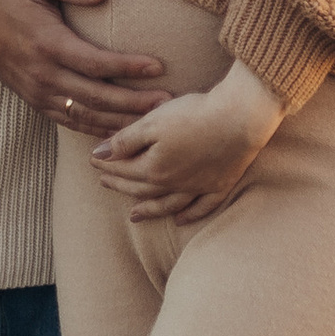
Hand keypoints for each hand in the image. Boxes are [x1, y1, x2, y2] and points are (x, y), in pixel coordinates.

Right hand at [0, 0, 164, 129]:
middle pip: (97, 97)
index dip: (128, 68)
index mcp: (47, 44)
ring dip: (120, 122)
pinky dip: (96, 129)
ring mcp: (38, 92)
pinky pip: (69, 121)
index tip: (158, 67)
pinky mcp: (35, 101)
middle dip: (134, 104)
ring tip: (153, 122)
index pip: (96, 63)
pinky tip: (119, 132)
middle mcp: (43, 74)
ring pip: (86, 116)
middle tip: (169, 104)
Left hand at [90, 63, 283, 222]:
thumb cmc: (194, 116)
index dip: (106, 164)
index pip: (123, 169)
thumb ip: (125, 141)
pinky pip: (201, 207)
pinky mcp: (219, 185)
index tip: (94, 160)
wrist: (240, 119)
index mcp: (153, 168)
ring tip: (134, 215)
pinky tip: (179, 219)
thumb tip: (99, 154)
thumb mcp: (152, 123)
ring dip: (149, 210)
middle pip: (140, 188)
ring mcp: (198, 188)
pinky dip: (189, 215)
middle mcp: (173, 184)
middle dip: (120, 185)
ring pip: (167, 204)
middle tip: (105, 182)